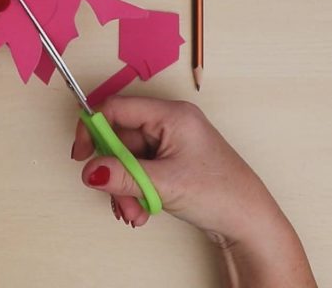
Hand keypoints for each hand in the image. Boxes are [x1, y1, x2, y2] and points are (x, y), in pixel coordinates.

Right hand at [72, 96, 315, 285]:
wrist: (250, 223)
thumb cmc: (221, 194)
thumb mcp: (164, 184)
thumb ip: (123, 175)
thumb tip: (90, 171)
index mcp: (172, 115)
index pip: (117, 109)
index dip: (93, 129)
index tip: (81, 155)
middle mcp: (170, 123)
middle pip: (120, 138)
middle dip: (113, 171)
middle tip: (115, 197)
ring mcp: (171, 143)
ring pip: (128, 159)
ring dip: (123, 187)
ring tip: (134, 212)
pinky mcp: (172, 162)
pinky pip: (139, 170)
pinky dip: (134, 191)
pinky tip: (141, 211)